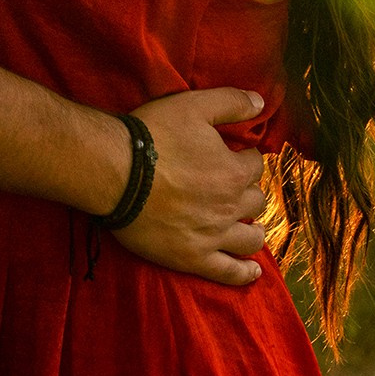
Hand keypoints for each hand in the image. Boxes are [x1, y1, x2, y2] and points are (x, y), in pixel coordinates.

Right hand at [112, 88, 271, 285]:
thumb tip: (262, 103)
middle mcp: (230, 206)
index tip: (233, 154)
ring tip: (248, 226)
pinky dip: (243, 273)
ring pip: (250, 238)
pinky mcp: (193, 257)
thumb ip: (231, 102)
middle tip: (230, 186)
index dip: (244, 157)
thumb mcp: (193, 106)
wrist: (113, 172)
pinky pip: (228, 272)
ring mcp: (213, 235)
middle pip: (255, 201)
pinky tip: (252, 272)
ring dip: (252, 230)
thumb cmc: (152, 136)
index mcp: (233, 171)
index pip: (254, 164)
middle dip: (246, 191)